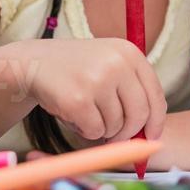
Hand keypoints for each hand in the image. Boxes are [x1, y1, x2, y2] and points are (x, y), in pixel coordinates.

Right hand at [27, 38, 166, 142]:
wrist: (34, 63)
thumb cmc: (76, 70)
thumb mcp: (109, 65)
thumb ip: (132, 90)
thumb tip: (151, 132)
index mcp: (130, 53)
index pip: (155, 95)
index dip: (156, 121)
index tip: (152, 137)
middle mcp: (117, 63)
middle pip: (140, 114)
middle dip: (129, 133)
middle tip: (115, 136)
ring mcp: (97, 80)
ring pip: (116, 125)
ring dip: (102, 129)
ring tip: (86, 113)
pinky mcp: (78, 99)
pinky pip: (94, 130)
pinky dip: (85, 131)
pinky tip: (73, 115)